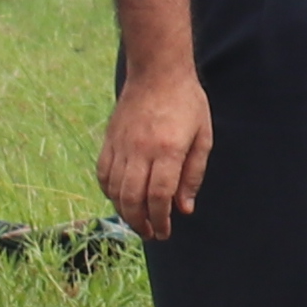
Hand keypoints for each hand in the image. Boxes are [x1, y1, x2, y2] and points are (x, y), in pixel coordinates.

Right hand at [98, 58, 214, 241]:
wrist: (157, 72)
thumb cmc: (187, 103)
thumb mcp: (203, 137)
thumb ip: (193, 174)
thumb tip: (184, 208)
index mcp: (168, 150)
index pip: (159, 195)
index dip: (160, 219)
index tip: (165, 231)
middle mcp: (141, 150)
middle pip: (133, 198)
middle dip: (141, 222)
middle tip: (151, 234)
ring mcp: (121, 145)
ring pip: (115, 190)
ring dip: (124, 211)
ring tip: (137, 222)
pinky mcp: (109, 140)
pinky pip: (103, 174)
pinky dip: (109, 192)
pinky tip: (120, 200)